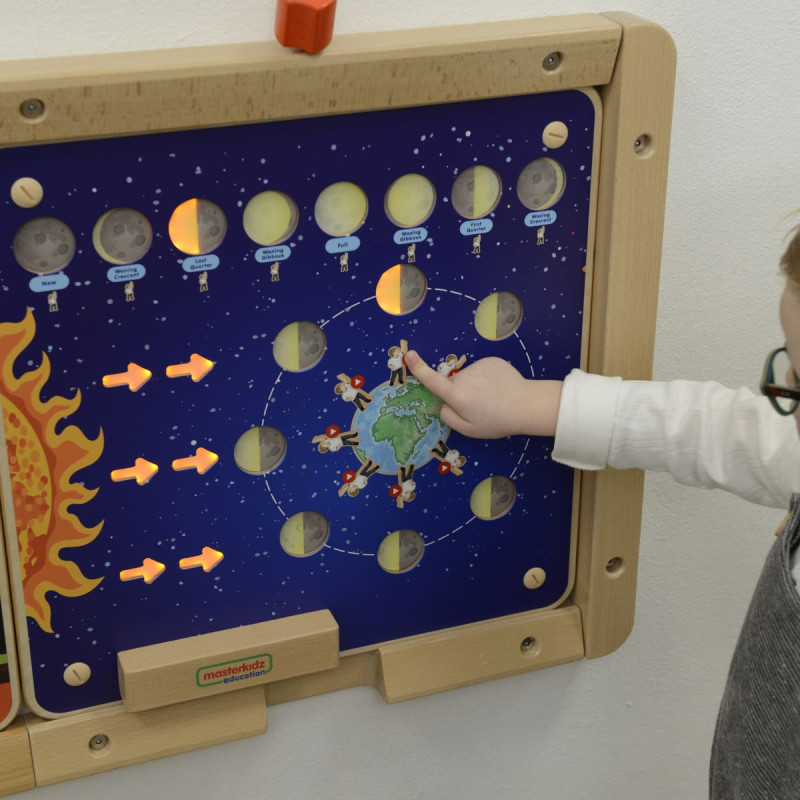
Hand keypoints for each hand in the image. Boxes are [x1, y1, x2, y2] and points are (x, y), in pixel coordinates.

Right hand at [404, 350, 561, 438]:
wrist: (526, 405)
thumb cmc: (497, 421)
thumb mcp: (469, 429)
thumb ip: (449, 417)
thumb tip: (442, 405)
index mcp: (456, 395)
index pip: (432, 381)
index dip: (418, 369)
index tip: (408, 355)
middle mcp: (464, 377)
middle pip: (454, 384)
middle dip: (461, 393)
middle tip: (480, 407)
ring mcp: (478, 366)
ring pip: (470, 377)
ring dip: (476, 386)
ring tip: (493, 398)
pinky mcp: (491, 360)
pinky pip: (482, 370)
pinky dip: (488, 378)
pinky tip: (500, 387)